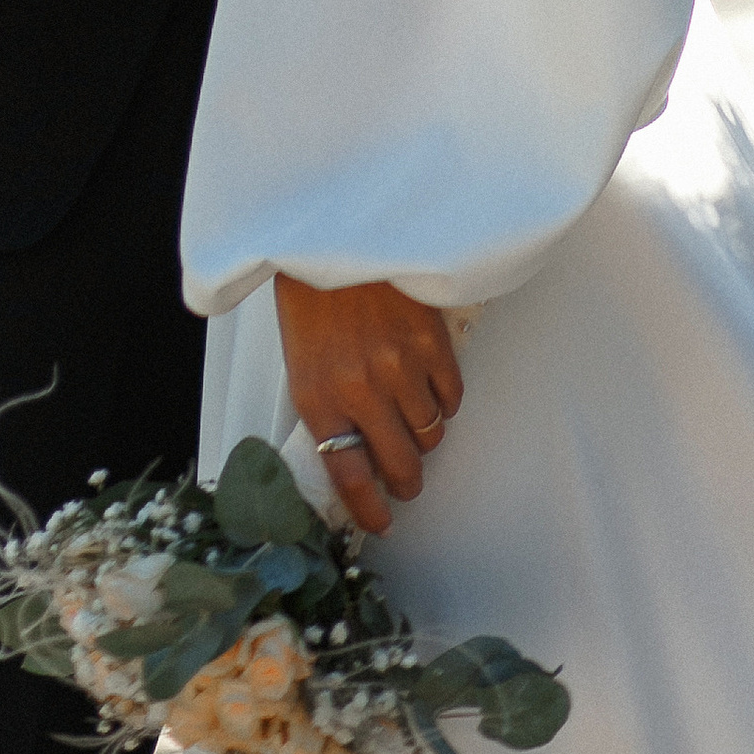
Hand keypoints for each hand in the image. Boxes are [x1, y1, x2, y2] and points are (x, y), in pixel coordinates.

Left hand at [275, 273, 462, 539]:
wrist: (333, 232)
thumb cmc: (312, 298)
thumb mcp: (302, 363)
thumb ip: (328, 410)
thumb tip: (358, 457)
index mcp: (319, 398)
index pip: (351, 477)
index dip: (370, 510)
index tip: (382, 522)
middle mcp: (361, 390)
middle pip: (401, 466)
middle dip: (406, 481)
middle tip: (405, 476)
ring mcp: (400, 365)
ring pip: (430, 435)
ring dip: (423, 437)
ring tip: (413, 420)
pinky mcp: (431, 341)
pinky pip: (451, 397)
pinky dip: (443, 401)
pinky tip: (428, 386)